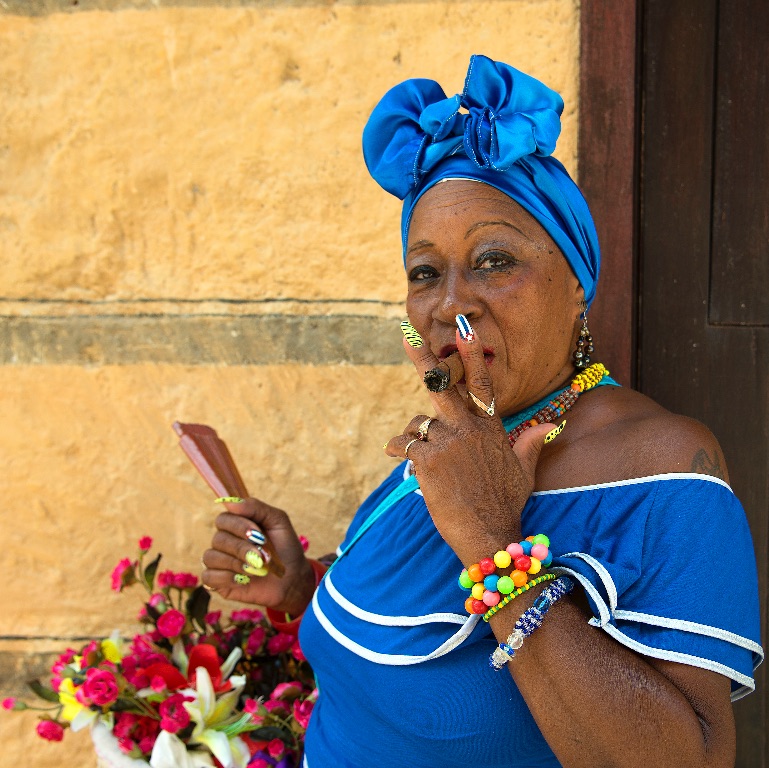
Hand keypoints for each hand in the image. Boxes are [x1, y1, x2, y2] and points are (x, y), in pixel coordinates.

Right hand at [201, 498, 314, 615]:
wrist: (293, 577)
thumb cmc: (285, 546)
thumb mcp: (277, 521)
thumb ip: (256, 507)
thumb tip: (229, 502)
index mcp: (235, 525)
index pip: (223, 519)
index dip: (239, 527)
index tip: (260, 536)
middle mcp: (224, 541)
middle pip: (218, 539)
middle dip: (242, 548)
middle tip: (262, 557)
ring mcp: (219, 562)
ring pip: (210, 557)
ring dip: (236, 564)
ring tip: (257, 569)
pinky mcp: (217, 582)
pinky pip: (208, 577)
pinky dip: (227, 578)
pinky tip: (244, 579)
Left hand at [384, 321, 552, 564]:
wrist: (489, 534)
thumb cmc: (506, 505)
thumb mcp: (524, 471)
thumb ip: (530, 442)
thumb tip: (552, 423)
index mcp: (489, 428)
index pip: (482, 383)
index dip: (472, 354)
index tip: (463, 328)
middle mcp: (469, 429)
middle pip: (441, 386)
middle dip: (422, 357)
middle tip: (406, 333)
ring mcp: (448, 443)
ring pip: (418, 423)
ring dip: (414, 435)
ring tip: (418, 455)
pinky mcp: (429, 460)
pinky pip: (404, 444)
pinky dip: (396, 447)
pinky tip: (395, 454)